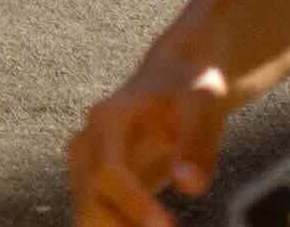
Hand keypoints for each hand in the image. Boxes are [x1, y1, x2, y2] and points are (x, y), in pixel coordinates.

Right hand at [65, 44, 245, 224]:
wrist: (176, 77)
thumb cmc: (190, 89)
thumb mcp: (202, 105)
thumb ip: (196, 144)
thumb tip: (189, 187)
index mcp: (107, 119)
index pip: (108, 170)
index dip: (133, 202)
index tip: (167, 225)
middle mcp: (89, 142)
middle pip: (88, 196)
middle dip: (119, 225)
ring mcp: (88, 162)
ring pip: (87, 211)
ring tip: (162, 226)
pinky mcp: (97, 179)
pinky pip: (98, 214)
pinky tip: (155, 225)